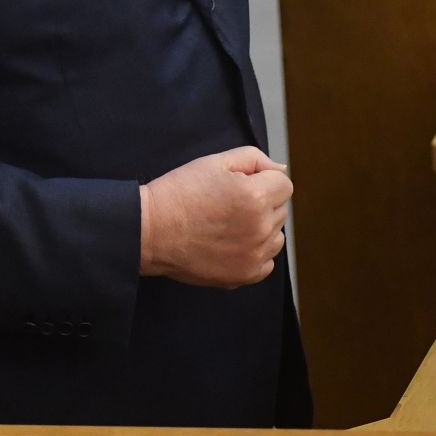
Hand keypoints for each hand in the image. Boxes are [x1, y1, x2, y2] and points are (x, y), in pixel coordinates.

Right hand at [139, 147, 291, 287]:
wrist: (151, 230)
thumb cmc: (180, 192)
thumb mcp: (215, 162)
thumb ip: (255, 159)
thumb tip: (281, 170)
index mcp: (256, 197)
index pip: (284, 185)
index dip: (262, 180)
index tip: (240, 185)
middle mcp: (260, 228)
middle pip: (280, 209)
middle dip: (262, 202)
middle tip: (229, 203)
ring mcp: (254, 255)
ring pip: (276, 236)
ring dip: (261, 228)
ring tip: (230, 224)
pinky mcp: (244, 275)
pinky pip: (267, 262)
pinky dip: (254, 253)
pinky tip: (231, 244)